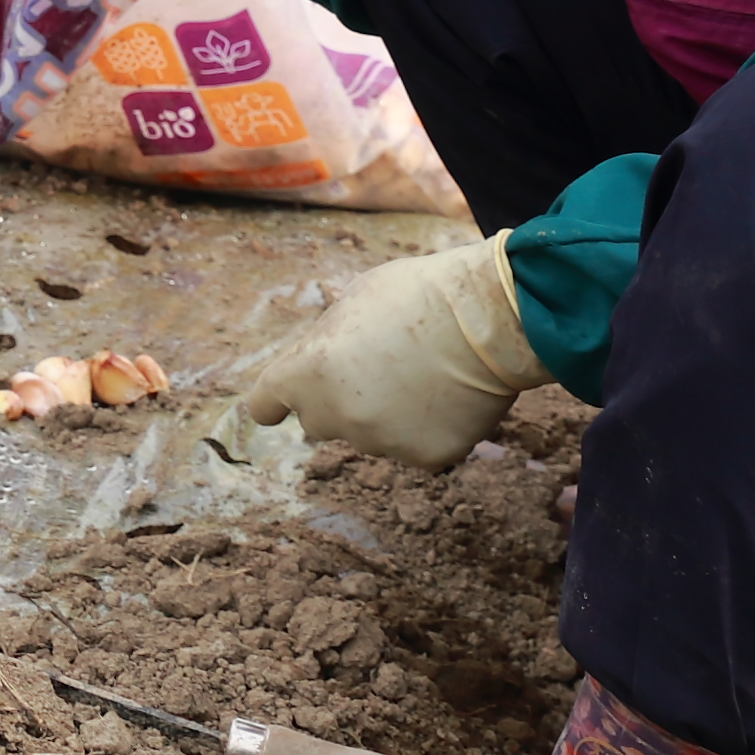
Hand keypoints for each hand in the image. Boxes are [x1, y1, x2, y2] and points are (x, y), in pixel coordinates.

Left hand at [227, 235, 542, 469]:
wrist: (489, 318)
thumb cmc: (417, 295)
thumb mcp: (351, 302)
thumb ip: (324, 343)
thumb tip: (319, 365)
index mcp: (307, 374)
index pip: (265, 405)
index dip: (274, 402)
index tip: (277, 406)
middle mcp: (336, 417)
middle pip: (318, 422)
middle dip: (335, 403)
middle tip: (372, 372)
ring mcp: (381, 442)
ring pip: (370, 435)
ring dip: (384, 416)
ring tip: (424, 375)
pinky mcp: (426, 459)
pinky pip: (416, 447)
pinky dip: (428, 429)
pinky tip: (450, 397)